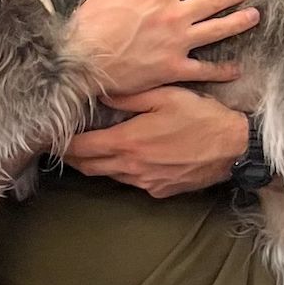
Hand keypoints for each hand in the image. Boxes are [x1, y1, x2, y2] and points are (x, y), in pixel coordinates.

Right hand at [65, 0, 258, 97]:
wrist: (83, 60)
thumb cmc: (92, 23)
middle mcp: (175, 15)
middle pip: (212, 0)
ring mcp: (178, 43)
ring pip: (217, 30)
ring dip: (238, 22)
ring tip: (254, 16)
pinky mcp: (175, 69)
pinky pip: (205, 69)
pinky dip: (223, 70)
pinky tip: (237, 69)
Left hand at [66, 91, 249, 198]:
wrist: (234, 149)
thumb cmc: (202, 117)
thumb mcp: (165, 96)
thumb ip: (129, 96)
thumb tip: (101, 93)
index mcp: (128, 142)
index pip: (81, 149)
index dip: (61, 145)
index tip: (49, 138)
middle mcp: (131, 167)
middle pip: (89, 167)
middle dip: (73, 157)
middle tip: (63, 145)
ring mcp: (145, 183)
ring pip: (109, 175)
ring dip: (97, 163)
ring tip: (92, 148)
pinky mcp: (160, 191)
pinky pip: (131, 182)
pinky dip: (122, 170)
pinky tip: (127, 156)